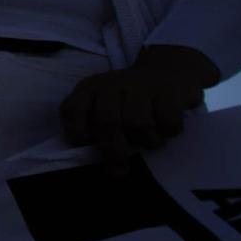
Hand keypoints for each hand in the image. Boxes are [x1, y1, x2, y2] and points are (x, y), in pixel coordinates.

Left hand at [59, 45, 217, 165]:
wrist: (167, 70)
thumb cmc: (130, 99)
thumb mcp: (103, 104)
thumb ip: (92, 124)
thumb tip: (90, 156)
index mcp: (90, 88)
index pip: (72, 110)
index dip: (77, 132)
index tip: (89, 145)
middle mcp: (112, 84)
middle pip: (108, 122)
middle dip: (113, 151)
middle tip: (119, 170)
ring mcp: (140, 85)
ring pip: (138, 123)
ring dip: (145, 140)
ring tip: (149, 141)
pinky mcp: (168, 90)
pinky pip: (167, 121)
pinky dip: (167, 132)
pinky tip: (166, 130)